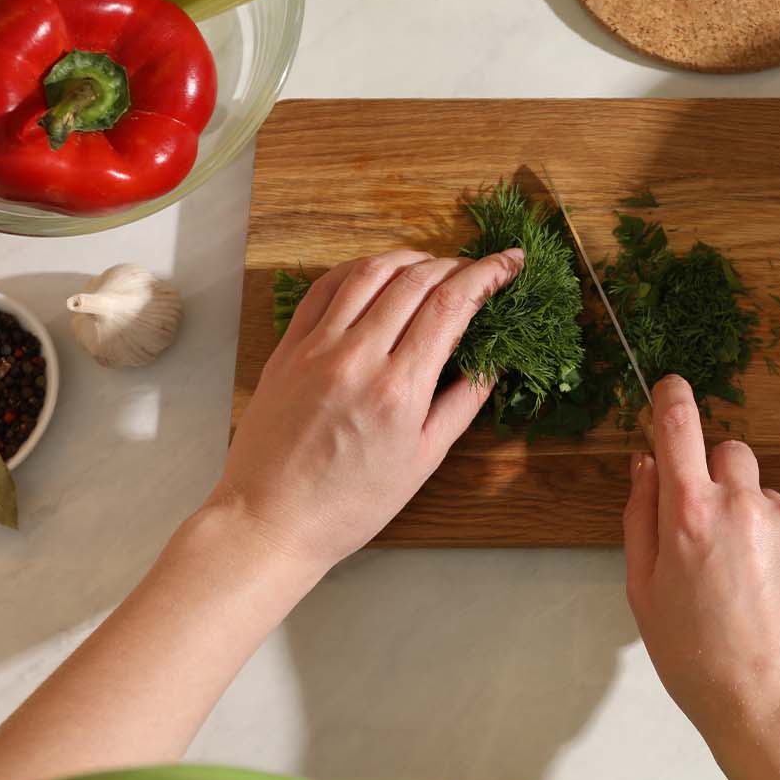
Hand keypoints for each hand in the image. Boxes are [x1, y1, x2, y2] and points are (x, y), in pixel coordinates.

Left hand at [210, 248, 523, 572]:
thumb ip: (461, 404)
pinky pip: (325, 288)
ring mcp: (316, 349)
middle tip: (476, 269)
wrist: (270, 521)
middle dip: (455, 264)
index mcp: (399, 390)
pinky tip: (376, 274)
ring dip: (409, 258)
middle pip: (415, 280)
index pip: (451, 305)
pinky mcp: (287, 348)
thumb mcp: (422, 461)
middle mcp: (357, 358)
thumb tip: (491, 363)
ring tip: (431, 265)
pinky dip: (357, 269)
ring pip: (369, 272)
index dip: (486, 274)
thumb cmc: (349, 504)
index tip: (509, 262)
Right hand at [624, 375, 779, 779]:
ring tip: (743, 578)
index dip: (671, 397)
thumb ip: (640, 516)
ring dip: (749, 516)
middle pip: (727, 451)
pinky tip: (771, 590)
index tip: (670, 389)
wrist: (774, 701)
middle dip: (714, 477)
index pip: (679, 424)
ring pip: (761, 492)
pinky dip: (779, 544)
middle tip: (706, 529)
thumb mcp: (644, 590)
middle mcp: (742, 504)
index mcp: (689, 514)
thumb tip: (645, 464)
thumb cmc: (700, 658)